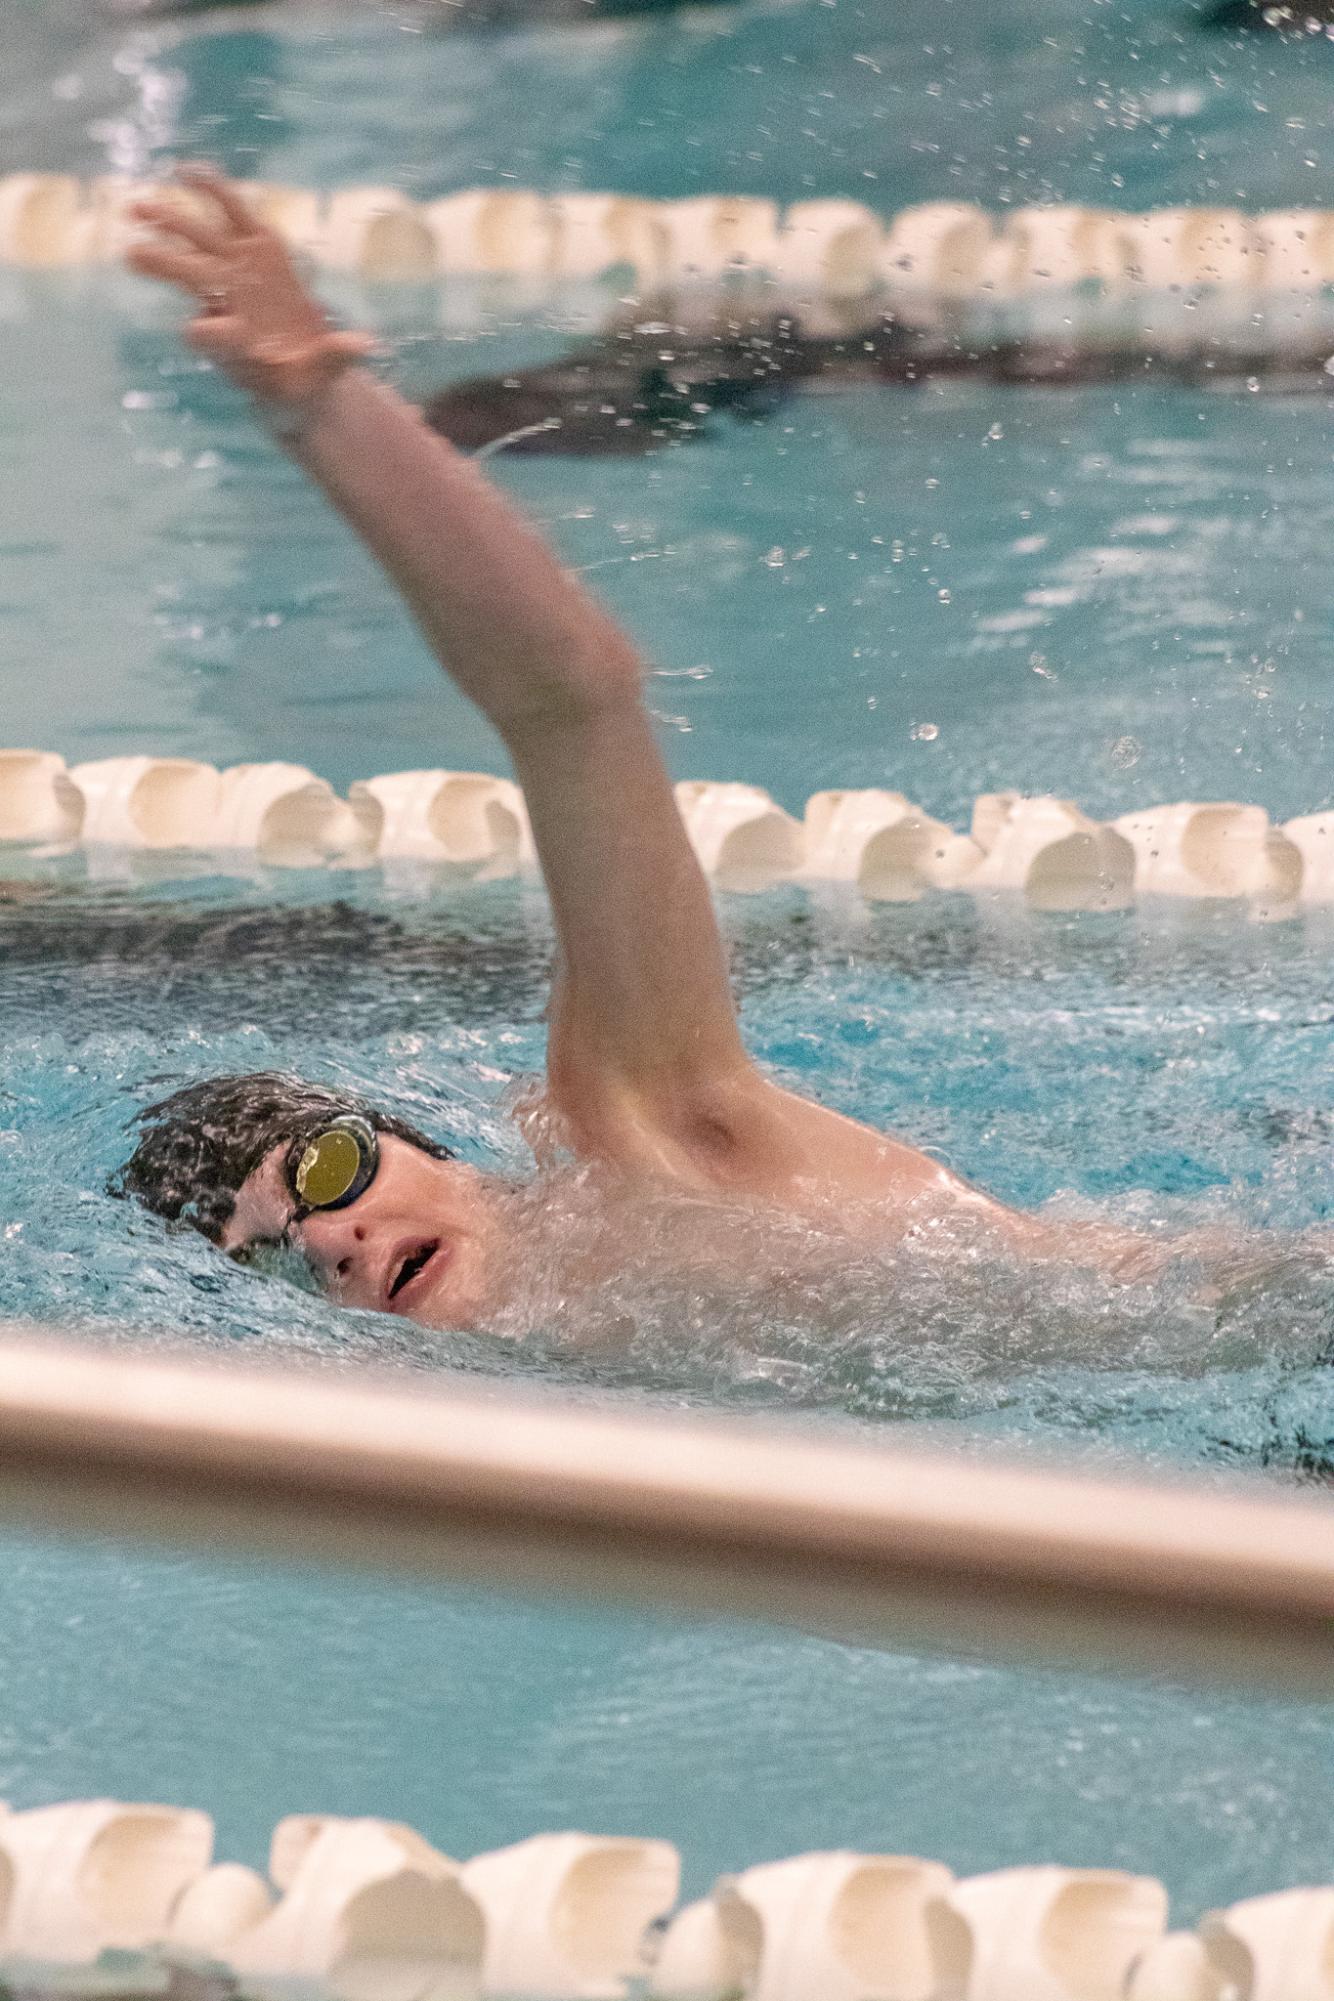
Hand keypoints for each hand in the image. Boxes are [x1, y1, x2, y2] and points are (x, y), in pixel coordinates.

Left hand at [127, 165, 375, 411]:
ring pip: (200, 242)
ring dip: (169, 223)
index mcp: (239, 344)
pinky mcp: (255, 247)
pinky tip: (187, 169)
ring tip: (136, 208)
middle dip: (164, 265)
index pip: (214, 335)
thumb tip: (367, 345)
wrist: (297, 366)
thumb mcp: (324, 378)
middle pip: (193, 279)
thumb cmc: (304, 383)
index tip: (197, 330)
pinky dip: (212, 190)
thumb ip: (337, 358)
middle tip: (131, 255)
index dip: (207, 332)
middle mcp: (230, 304)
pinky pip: (230, 212)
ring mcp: (239, 273)